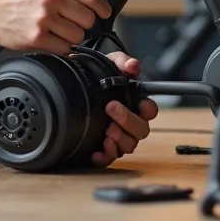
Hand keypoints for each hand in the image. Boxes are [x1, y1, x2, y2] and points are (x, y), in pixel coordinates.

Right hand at [0, 0, 110, 54]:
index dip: (102, 8)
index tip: (104, 14)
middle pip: (88, 19)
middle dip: (82, 24)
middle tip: (69, 23)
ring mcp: (44, 18)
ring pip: (78, 36)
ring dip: (71, 37)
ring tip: (55, 31)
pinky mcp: (37, 37)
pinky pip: (65, 48)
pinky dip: (61, 47)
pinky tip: (50, 39)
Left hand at [92, 51, 159, 167]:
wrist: (69, 90)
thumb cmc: (94, 79)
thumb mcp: (107, 64)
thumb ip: (121, 62)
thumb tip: (133, 65)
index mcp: (134, 104)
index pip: (150, 110)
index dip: (148, 108)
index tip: (139, 103)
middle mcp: (129, 123)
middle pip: (142, 130)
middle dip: (128, 121)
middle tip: (111, 109)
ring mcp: (118, 137)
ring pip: (129, 146)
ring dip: (120, 140)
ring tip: (106, 131)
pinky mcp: (103, 148)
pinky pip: (109, 159)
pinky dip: (104, 156)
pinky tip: (96, 150)